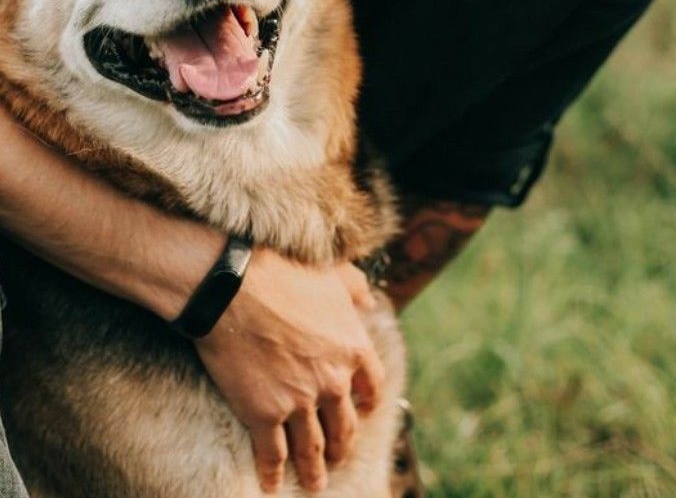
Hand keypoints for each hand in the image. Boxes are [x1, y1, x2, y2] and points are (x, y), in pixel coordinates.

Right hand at [194, 247, 384, 493]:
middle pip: (343, 425)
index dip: (365, 404)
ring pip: (312, 448)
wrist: (234, 285)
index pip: (371, 387)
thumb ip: (354, 287)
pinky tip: (271, 485)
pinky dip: (272, 473)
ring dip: (314, 470)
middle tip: (337, 456)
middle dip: (341, 445)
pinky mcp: (264, 415)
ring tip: (315, 484)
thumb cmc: (282, 270)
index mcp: (353, 347)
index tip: (360, 412)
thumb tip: (368, 299)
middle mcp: (332, 380)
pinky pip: (273, 454)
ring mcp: (299, 401)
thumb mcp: (331, 273)